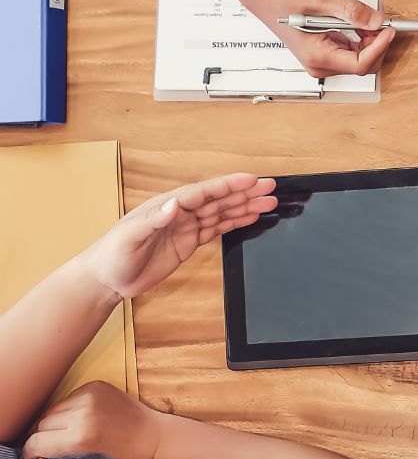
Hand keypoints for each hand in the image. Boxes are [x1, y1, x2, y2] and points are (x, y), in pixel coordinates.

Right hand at [25, 382, 163, 458]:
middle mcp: (82, 415)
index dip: (32, 453)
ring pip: (54, 409)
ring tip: (72, 431)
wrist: (156, 439)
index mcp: (78, 440)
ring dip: (58, 421)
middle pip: (42, 424)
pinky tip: (85, 418)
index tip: (35, 457)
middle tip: (56, 446)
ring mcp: (90, 397)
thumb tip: (37, 457)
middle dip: (45, 437)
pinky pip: (70, 397)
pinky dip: (72, 408)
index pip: (34, 443)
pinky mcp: (97, 386)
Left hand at [81, 173, 277, 303]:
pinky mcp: (188, 242)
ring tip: (268, 202)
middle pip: (218, 199)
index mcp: (168, 205)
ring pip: (221, 212)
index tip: (251, 179)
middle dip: (245, 192)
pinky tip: (250, 217)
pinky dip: (235, 222)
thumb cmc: (113, 255)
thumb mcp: (130, 236)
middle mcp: (180, 212)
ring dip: (244, 206)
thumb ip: (154, 219)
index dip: (228, 185)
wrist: (107, 279)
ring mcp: (186, 227)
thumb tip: (175, 204)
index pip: (204, 192)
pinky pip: (216, 229)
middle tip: (270, 187)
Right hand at [246, 0, 394, 77]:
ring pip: (358, 60)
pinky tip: (356, 24)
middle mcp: (319, 65)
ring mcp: (321, 62)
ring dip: (368, 41)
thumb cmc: (285, 1)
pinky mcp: (324, 55)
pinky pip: (350, 53)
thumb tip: (376, 20)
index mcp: (318, 56)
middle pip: (362, 65)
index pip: (360, 64)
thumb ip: (351, 11)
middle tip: (380, 22)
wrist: (266, 0)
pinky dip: (359, 39)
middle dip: (376, 44)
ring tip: (366, 20)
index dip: (379, 47)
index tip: (388, 30)